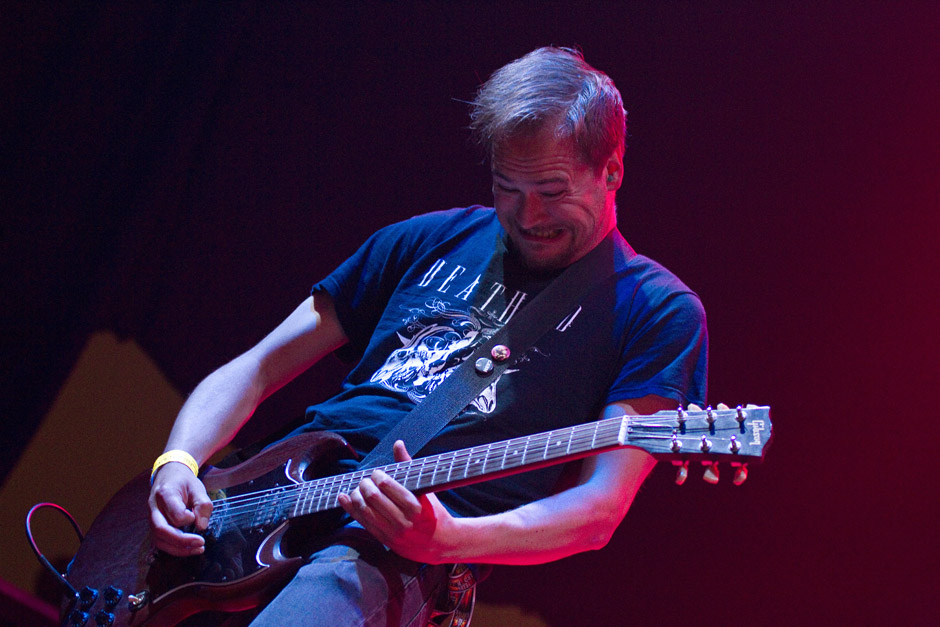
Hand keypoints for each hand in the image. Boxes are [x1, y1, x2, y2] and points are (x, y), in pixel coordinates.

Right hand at [148, 462, 212, 555]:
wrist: (168, 476)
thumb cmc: (184, 482)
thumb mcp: (197, 487)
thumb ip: (202, 505)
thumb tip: (202, 527)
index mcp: (165, 493)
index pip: (174, 513)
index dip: (188, 518)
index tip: (196, 515)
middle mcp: (154, 508)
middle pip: (162, 530)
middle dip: (182, 541)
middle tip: (201, 543)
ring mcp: (151, 519)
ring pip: (159, 540)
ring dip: (179, 549)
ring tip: (198, 549)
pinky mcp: (154, 527)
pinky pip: (161, 542)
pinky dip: (175, 549)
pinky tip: (190, 549)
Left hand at [338, 441, 456, 563]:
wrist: (439, 542)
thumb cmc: (432, 511)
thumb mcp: (425, 490)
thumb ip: (408, 467)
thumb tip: (398, 443)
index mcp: (415, 506)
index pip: (387, 486)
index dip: (377, 476)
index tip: (377, 473)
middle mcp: (403, 521)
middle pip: (373, 497)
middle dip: (365, 484)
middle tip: (366, 480)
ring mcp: (392, 533)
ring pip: (364, 510)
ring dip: (356, 495)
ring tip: (358, 488)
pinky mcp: (384, 540)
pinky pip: (362, 522)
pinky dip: (350, 508)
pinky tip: (344, 497)